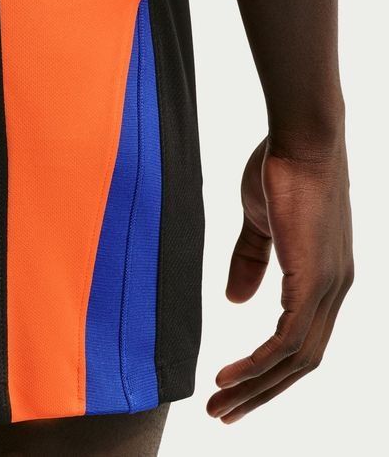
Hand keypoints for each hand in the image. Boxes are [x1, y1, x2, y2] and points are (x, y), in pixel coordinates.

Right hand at [208, 135, 352, 421]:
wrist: (301, 139)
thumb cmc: (280, 170)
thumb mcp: (260, 223)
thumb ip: (251, 262)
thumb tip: (238, 303)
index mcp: (324, 278)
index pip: (301, 341)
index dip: (268, 370)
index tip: (233, 388)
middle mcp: (335, 291)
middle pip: (302, 363)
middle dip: (261, 392)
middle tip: (223, 414)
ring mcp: (330, 287)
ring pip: (296, 359)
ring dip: (256, 386)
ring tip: (219, 404)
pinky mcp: (315, 279)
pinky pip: (289, 337)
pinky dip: (261, 363)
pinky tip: (233, 376)